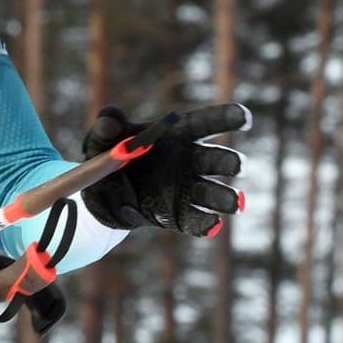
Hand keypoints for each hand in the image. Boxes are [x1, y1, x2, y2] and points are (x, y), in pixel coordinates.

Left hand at [80, 102, 249, 236]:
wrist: (99, 192)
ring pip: (214, 193)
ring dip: (226, 198)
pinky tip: (212, 225)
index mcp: (177, 134)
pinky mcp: (177, 215)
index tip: (244, 118)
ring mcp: (186, 190)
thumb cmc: (107, 153)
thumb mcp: (102, 137)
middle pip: (217, 160)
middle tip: (237, 166)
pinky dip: (205, 223)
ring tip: (235, 204)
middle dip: (230, 163)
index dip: (227, 117)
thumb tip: (110, 122)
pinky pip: (195, 221)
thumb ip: (106, 125)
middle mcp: (189, 161)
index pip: (207, 123)